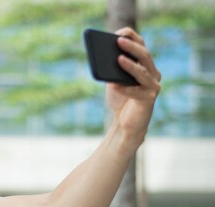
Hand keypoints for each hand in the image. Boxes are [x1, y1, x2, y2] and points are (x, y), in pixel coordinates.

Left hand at [105, 27, 161, 144]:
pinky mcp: (149, 100)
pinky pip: (136, 92)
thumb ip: (112, 69)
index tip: (119, 32)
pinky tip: (114, 85)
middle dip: (131, 47)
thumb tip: (103, 57)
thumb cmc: (120, 99)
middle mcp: (153, 73)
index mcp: (145, 65)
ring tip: (118, 59)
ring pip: (142, 72)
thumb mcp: (114, 81)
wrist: (125, 124)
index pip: (141, 45)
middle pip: (144, 56)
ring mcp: (153, 86)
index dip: (132, 37)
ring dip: (130, 66)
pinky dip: (124, 89)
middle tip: (118, 41)